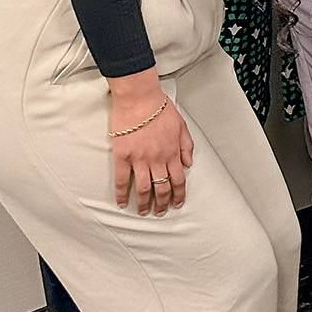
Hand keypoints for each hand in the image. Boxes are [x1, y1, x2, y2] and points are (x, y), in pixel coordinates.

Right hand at [108, 72, 192, 215]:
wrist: (140, 99)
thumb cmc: (160, 109)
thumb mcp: (182, 126)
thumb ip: (187, 146)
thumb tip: (189, 163)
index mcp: (173, 152)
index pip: (179, 180)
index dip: (178, 194)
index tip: (177, 204)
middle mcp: (158, 159)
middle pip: (162, 188)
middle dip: (162, 204)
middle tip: (160, 212)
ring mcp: (140, 159)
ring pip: (144, 188)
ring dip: (145, 203)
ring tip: (143, 212)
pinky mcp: (123, 156)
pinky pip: (123, 180)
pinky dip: (123, 194)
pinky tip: (123, 203)